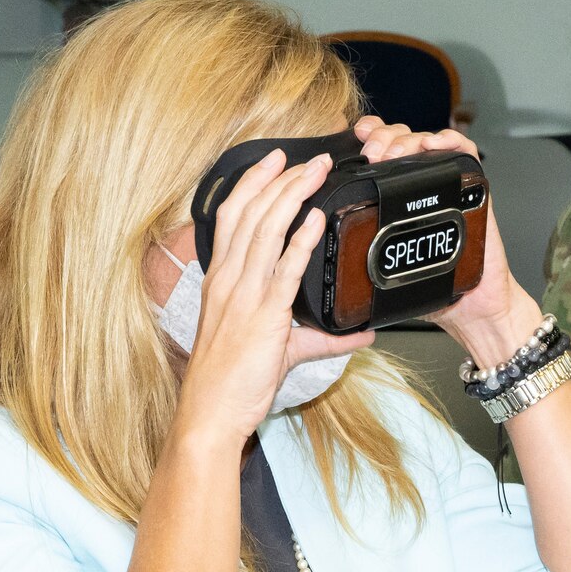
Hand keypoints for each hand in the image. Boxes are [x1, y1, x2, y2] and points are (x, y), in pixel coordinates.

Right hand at [175, 147, 375, 443]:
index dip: (251, 184)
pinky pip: (284, 269)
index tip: (272, 162)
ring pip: (265, 230)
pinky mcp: (263, 316)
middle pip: (250, 213)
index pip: (231, 217)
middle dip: (280, 180)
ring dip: (293, 196)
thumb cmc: (230, 382)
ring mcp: (244, 295)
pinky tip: (316, 220)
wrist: (210, 412)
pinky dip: (301, 240)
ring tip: (316, 173)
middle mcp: (228, 280)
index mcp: (221, 281)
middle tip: (308, 158)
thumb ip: (321, 339)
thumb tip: (360, 335)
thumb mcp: (277, 351)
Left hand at [351, 115, 539, 366]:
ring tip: (395, 153)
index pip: (381, 149)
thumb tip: (318, 249)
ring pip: (425, 141)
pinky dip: (450, 141)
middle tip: (373, 153)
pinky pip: (465, 153)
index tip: (355, 138)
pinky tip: (433, 144)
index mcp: (398, 197)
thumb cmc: (430, 287)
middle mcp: (421, 187)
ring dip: (407, 140)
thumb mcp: (382, 268)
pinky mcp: (473, 189)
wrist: (472, 305)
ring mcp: (447, 185)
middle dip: (383, 138)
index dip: (368, 136)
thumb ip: (356, 253)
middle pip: (401, 139)